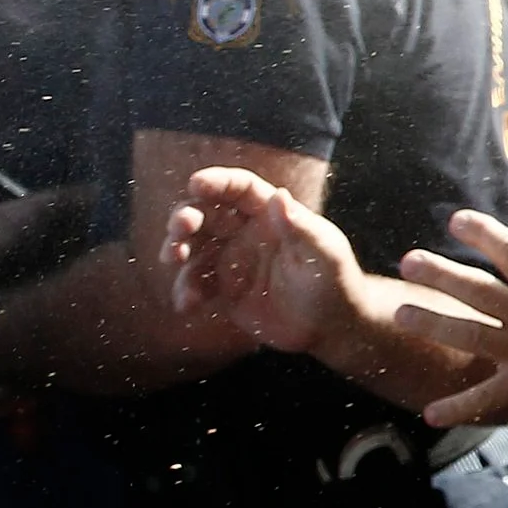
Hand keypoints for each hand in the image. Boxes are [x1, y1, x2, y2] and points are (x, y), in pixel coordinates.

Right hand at [162, 166, 365, 355]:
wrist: (330, 325)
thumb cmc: (334, 281)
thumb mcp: (324, 253)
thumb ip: (301, 227)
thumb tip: (280, 195)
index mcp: (270, 214)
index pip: (240, 189)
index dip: (218, 182)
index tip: (196, 184)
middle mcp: (245, 232)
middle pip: (206, 214)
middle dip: (186, 216)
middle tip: (180, 228)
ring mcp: (231, 260)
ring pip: (193, 247)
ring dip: (177, 250)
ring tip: (173, 259)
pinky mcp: (223, 289)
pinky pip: (196, 284)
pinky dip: (186, 291)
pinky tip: (186, 304)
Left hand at [392, 209, 507, 427]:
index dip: (480, 232)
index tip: (454, 221)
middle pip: (477, 289)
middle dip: (439, 273)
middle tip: (407, 261)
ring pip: (470, 333)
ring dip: (433, 323)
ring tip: (401, 313)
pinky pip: (486, 397)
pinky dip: (457, 408)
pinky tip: (429, 413)